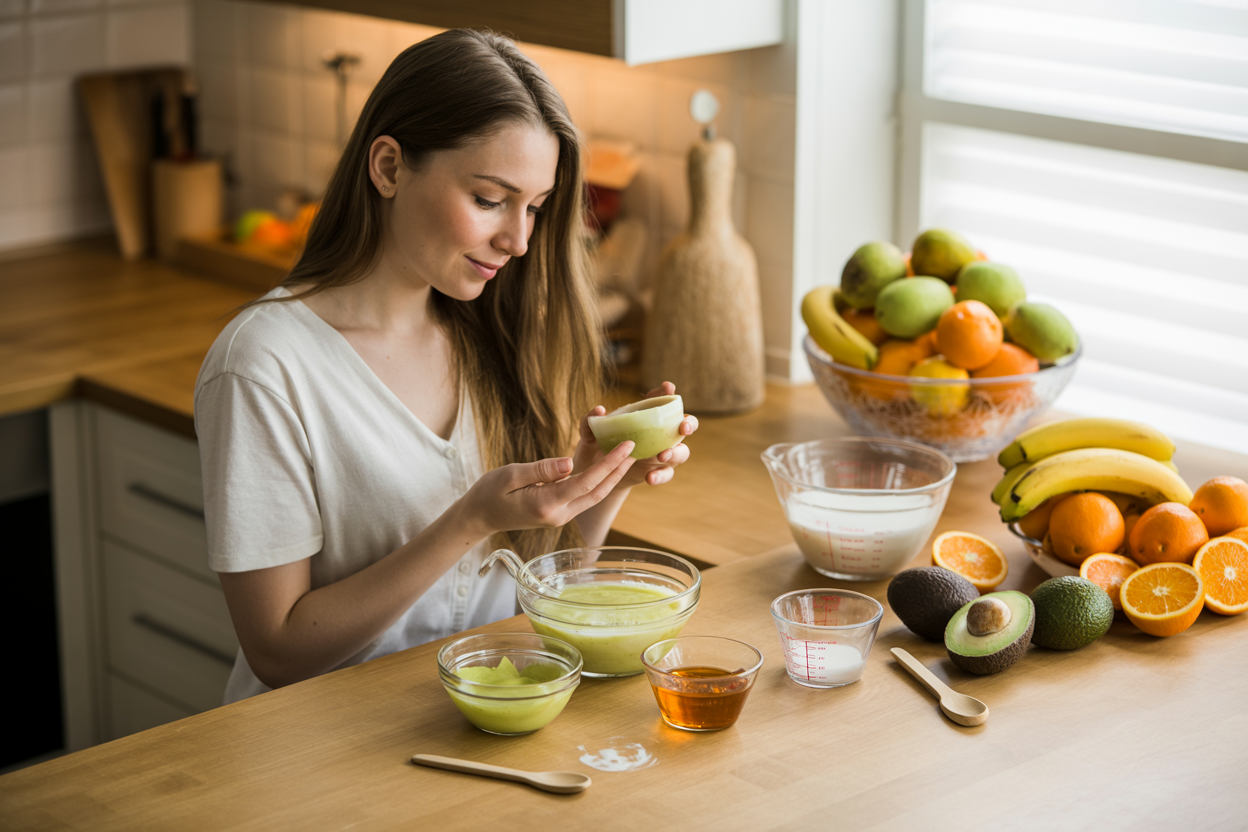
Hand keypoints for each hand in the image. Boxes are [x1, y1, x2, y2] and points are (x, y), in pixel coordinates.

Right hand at [461, 441, 636, 536]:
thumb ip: (542, 469)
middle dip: (618, 470)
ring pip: (593, 496)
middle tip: (635, 448)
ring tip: (627, 456)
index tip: (626, 446)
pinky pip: (584, 497)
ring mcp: (560, 517)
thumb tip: (570, 462)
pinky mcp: (559, 514)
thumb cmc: (489, 493)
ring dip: (611, 477)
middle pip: (597, 492)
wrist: (479, 517)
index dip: (609, 464)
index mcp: (546, 505)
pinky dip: (598, 481)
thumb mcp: (511, 475)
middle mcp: (558, 515)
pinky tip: (606, 466)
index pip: (585, 482)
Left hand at [572, 381, 698, 488]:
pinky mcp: (659, 471)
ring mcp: (663, 453)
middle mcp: (661, 433)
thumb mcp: (590, 435)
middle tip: (683, 427)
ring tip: (662, 456)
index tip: (668, 387)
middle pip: (685, 425)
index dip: (667, 392)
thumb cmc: (598, 447)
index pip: (662, 400)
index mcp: (646, 417)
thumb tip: (599, 410)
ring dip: (675, 452)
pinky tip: (649, 478)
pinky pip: (667, 473)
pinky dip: (661, 475)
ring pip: (682, 452)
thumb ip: (590, 422)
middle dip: (689, 424)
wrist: (598, 476)